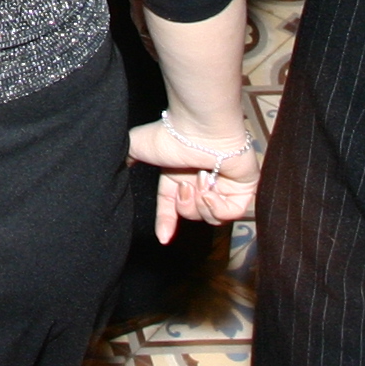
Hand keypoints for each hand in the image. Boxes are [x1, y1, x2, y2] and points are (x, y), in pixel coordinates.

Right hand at [129, 113, 261, 240]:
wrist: (200, 127)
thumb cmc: (171, 135)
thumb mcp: (138, 146)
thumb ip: (128, 159)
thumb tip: (120, 166)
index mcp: (179, 176)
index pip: (173, 207)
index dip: (167, 222)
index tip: (163, 238)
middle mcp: (201, 181)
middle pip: (192, 214)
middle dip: (185, 206)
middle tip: (185, 186)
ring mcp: (224, 185)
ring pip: (212, 218)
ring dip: (201, 204)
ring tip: (201, 182)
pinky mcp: (244, 188)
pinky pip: (232, 213)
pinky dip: (218, 207)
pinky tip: (211, 190)